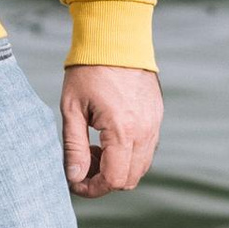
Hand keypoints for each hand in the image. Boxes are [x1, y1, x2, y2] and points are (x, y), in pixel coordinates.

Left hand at [62, 64, 162, 198]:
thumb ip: (74, 148)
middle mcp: (144, 131)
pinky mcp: (156, 116)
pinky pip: (147, 148)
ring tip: (95, 147)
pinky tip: (109, 136)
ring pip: (141, 166)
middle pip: (130, 179)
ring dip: (118, 168)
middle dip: (104, 180)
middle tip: (82, 163)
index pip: (114, 180)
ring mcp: (154, 123)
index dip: (92, 189)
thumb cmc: (88, 71)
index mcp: (122, 131)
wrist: (115, 38)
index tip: (75, 182)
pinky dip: (128, 154)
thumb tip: (74, 179)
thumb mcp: (72, 109)